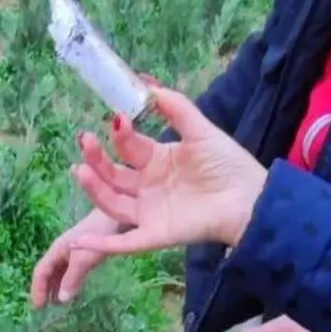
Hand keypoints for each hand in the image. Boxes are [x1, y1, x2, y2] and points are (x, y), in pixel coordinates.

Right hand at [30, 206, 118, 308]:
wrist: (120, 214)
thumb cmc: (100, 233)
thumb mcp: (84, 258)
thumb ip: (72, 278)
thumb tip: (61, 299)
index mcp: (57, 250)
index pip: (41, 272)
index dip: (37, 289)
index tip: (38, 308)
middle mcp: (63, 250)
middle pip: (48, 272)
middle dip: (45, 290)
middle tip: (45, 309)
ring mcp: (74, 250)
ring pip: (60, 272)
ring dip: (56, 287)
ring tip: (57, 304)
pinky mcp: (87, 251)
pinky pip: (72, 270)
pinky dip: (69, 282)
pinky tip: (74, 289)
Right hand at [40, 89, 266, 302]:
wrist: (250, 198)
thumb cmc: (228, 165)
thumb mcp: (201, 131)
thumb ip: (176, 108)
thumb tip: (149, 85)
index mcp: (156, 161)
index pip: (128, 147)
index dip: (120, 133)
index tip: (116, 118)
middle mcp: (147, 187)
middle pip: (113, 175)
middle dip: (97, 159)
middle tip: (84, 140)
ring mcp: (149, 212)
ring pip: (112, 203)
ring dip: (95, 189)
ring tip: (81, 170)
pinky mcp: (155, 235)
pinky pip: (124, 243)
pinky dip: (101, 246)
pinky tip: (81, 242)